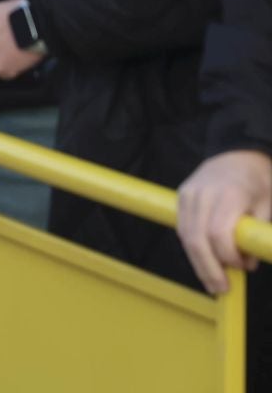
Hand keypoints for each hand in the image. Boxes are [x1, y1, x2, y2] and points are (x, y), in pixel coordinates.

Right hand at [178, 150, 271, 292]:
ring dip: (198, 263)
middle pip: (197, 238)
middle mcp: (203, 193)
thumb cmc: (258, 182)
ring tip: (212, 282)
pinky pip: (183, 229)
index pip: (219, 234)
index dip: (229, 257)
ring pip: (186, 236)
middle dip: (208, 268)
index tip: (244, 267)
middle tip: (221, 288)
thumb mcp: (267, 206)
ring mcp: (188, 194)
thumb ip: (255, 233)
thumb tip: (246, 263)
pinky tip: (204, 263)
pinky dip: (192, 249)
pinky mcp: (181, 197)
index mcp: (229, 194)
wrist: (238, 155)